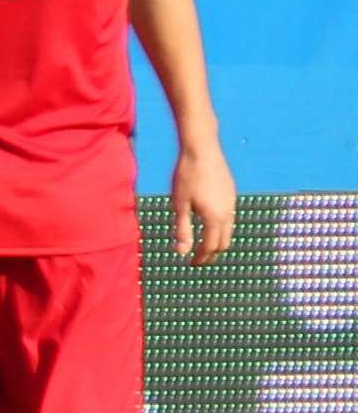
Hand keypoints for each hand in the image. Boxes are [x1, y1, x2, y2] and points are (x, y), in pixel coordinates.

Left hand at [169, 134, 234, 265]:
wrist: (202, 148)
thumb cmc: (186, 175)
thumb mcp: (179, 204)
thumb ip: (182, 230)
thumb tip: (181, 253)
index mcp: (214, 218)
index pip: (210, 247)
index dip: (201, 258)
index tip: (191, 264)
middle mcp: (228, 213)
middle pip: (223, 242)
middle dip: (211, 253)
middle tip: (198, 259)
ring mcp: (232, 203)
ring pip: (229, 230)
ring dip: (217, 240)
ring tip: (204, 244)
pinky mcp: (232, 193)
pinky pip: (230, 217)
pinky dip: (221, 227)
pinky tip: (210, 223)